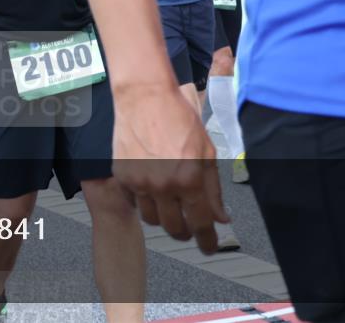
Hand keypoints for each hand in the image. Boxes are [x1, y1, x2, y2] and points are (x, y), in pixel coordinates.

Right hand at [112, 81, 228, 253]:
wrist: (145, 97)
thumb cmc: (179, 118)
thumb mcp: (207, 151)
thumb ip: (213, 188)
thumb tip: (221, 216)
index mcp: (190, 178)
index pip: (200, 223)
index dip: (207, 241)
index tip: (209, 247)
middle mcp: (164, 185)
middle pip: (174, 228)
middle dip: (185, 231)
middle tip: (189, 225)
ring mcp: (140, 182)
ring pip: (152, 220)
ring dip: (163, 216)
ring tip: (169, 202)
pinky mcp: (123, 176)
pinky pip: (135, 202)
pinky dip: (144, 200)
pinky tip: (150, 185)